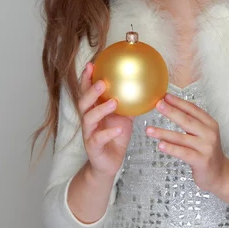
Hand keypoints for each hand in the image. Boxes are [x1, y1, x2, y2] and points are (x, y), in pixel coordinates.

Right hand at [78, 62, 133, 176]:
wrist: (109, 163)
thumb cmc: (115, 136)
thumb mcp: (124, 117)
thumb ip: (129, 102)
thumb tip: (144, 86)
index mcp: (94, 109)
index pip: (87, 91)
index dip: (86, 78)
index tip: (91, 64)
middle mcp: (88, 119)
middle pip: (83, 102)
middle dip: (91, 91)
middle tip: (102, 82)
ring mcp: (88, 133)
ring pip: (89, 119)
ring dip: (101, 109)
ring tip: (114, 102)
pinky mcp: (93, 147)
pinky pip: (99, 139)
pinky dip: (109, 133)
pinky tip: (119, 129)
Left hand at [146, 92, 228, 192]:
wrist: (221, 174)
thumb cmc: (207, 152)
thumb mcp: (204, 134)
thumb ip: (192, 123)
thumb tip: (171, 109)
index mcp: (210, 124)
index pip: (193, 109)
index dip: (179, 102)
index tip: (165, 96)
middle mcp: (209, 133)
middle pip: (187, 120)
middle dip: (171, 111)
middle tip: (158, 104)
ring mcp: (206, 147)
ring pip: (181, 137)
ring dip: (163, 133)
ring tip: (149, 130)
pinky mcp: (201, 160)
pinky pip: (183, 152)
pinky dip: (171, 148)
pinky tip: (160, 145)